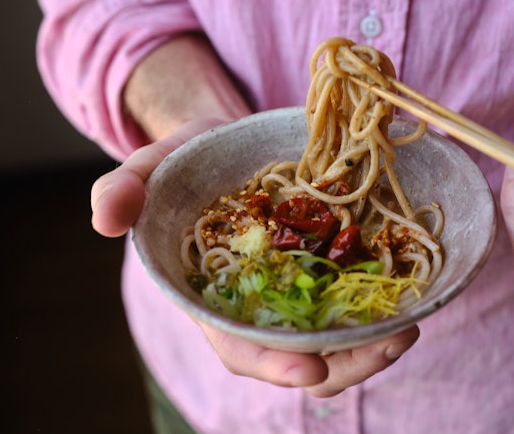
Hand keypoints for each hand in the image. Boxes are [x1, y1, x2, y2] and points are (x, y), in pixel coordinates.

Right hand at [90, 119, 418, 396]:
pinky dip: (383, 308)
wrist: (230, 144)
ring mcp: (299, 293)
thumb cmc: (189, 164)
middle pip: (302, 356)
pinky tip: (409, 294)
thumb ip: (125, 188)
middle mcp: (261, 307)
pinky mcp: (328, 271)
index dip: (271, 364)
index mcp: (216, 300)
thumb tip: (104, 219)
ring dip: (374, 344)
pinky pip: (358, 305)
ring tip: (409, 321)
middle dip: (346, 362)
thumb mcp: (154, 167)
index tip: (310, 368)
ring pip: (337, 342)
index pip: (240, 347)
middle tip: (392, 341)